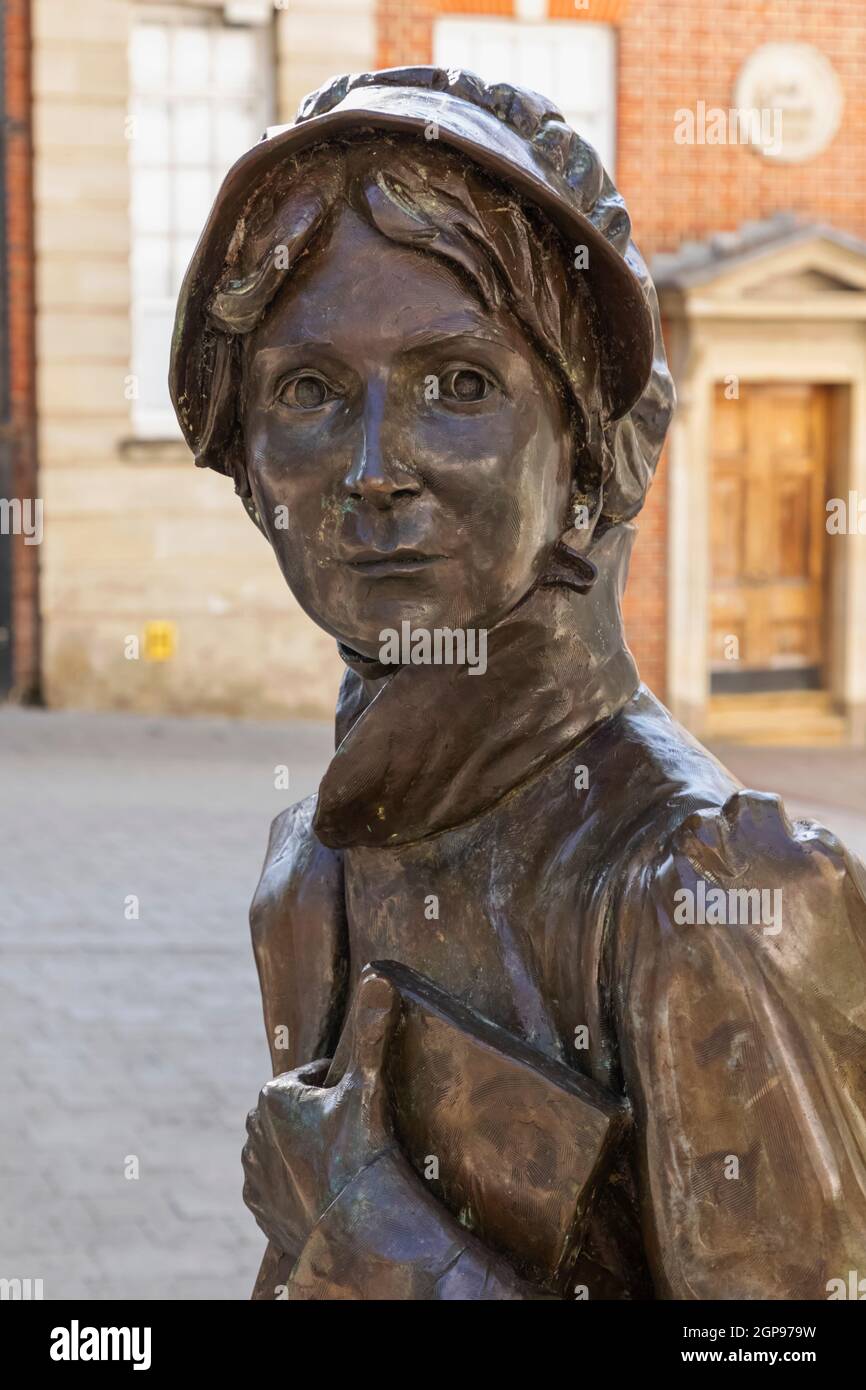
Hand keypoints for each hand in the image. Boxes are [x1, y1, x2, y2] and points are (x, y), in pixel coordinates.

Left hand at [242, 966, 399, 1261]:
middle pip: (297, 1110)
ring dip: (308, 1146)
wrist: (352, 1235)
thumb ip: (372, 1029)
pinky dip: (298, 1181)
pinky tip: (325, 1187)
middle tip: (357, 1132)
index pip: (315, 1077)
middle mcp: (251, 1129)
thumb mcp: (369, 1085)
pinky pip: (278, 1181)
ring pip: (286, 1145)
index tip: (363, 1102)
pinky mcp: (256, 1204)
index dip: (344, 1086)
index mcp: (272, 1094)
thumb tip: (379, 974)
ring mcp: (252, 1170)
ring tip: (344, 1161)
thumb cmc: (361, 1153)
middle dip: (321, 1115)